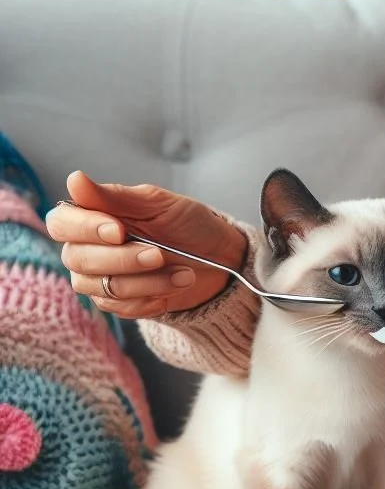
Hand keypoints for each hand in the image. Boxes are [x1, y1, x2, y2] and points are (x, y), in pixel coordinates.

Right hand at [45, 170, 247, 318]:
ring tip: (184, 272)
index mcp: (91, 217)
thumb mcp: (158, 204)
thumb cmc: (188, 225)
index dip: (85, 228)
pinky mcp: (117, 303)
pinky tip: (174, 286)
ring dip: (149, 281)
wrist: (218, 260)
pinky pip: (122, 307)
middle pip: (77, 259)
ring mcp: (98, 279)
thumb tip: (75, 180)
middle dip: (124, 259)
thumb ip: (116, 196)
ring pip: (103, 287)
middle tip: (159, 254)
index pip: (62, 223)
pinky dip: (154, 297)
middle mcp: (86, 249)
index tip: (120, 230)